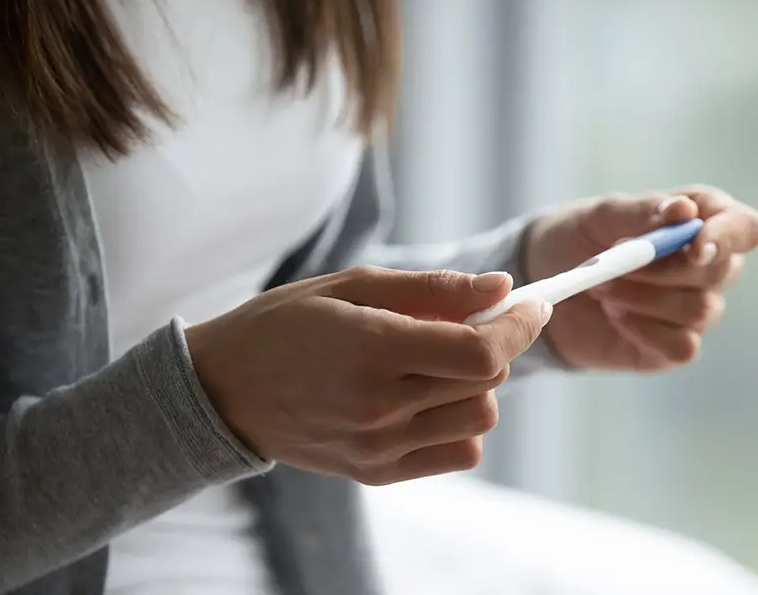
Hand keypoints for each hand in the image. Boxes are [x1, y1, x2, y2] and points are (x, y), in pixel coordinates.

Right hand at [185, 266, 551, 484]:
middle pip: (487, 382)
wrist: (223, 389)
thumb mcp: (353, 286)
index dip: (519, 325)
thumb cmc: (286, 323)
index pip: (481, 350)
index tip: (533, 303)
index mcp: (372, 350)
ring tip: (437, 361)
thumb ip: (433, 290)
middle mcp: (379, 406)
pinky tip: (429, 397)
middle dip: (495, 344)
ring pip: (479, 419)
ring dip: (477, 384)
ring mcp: (379, 446)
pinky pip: (458, 452)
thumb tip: (502, 286)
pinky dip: (460, 422)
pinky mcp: (376, 472)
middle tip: (470, 321)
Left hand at [524, 185, 757, 370]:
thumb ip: (644, 212)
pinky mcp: (673, 347)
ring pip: (699, 310)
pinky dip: (643, 330)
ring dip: (643, 297)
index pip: (745, 227)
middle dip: (664, 268)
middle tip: (614, 261)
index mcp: (703, 221)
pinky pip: (682, 347)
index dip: (727, 236)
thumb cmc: (580, 237)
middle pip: (722, 270)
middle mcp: (709, 267)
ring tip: (603, 288)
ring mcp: (695, 310)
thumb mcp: (602, 215)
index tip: (693, 244)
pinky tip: (615, 316)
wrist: (542, 283)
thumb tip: (684, 210)